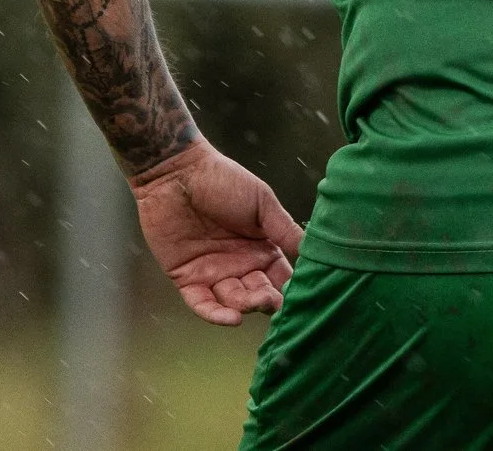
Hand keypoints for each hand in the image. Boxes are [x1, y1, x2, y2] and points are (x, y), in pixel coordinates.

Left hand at [129, 140, 304, 325]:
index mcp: (262, 247)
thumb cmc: (223, 181)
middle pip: (260, 293)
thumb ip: (285, 230)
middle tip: (275, 300)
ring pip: (234, 301)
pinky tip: (232, 318)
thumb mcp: (262, 203)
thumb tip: (315, 252)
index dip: (291, 287)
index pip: (282, 276)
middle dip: (269, 300)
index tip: (302, 296)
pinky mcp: (187, 279)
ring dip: (246, 305)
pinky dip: (216, 315)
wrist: (177, 174)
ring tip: (255, 301)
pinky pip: (202, 303)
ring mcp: (214, 273)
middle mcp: (241, 264)